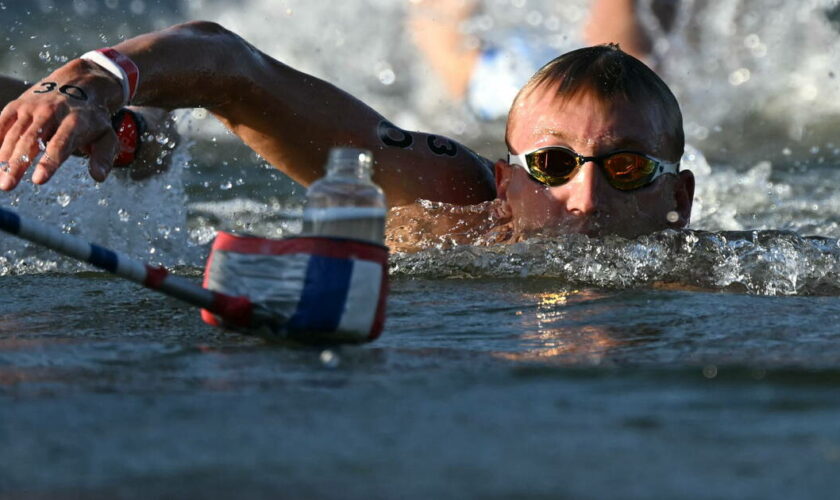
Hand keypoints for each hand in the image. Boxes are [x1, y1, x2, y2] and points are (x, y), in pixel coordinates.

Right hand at [0, 59, 123, 189]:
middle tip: (7, 186)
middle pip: (30, 142)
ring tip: (1, 179)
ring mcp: (31, 107)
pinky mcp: (18, 105)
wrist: (79, 81)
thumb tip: (99, 177)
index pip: (59, 145)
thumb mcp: (107, 135)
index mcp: (74, 123)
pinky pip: (2, 122)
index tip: (38, 180)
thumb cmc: (92, 116)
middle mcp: (50, 113)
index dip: (49, 163)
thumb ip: (104, 156)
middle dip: (17, 164)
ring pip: (14, 134)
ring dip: (3, 157)